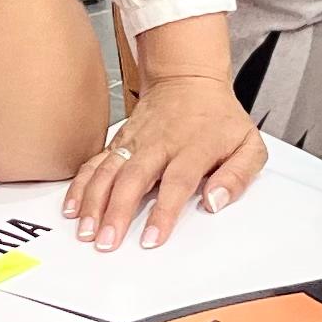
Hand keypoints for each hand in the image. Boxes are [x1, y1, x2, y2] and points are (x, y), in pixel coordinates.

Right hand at [66, 73, 264, 252]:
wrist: (189, 80)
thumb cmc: (219, 118)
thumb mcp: (249, 145)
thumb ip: (238, 176)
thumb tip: (216, 201)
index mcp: (194, 147)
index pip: (176, 182)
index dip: (163, 212)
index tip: (151, 237)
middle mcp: (160, 144)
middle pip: (134, 178)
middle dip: (117, 212)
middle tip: (107, 241)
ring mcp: (136, 142)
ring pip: (109, 171)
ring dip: (94, 202)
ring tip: (86, 230)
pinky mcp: (120, 142)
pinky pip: (96, 163)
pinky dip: (81, 185)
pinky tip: (72, 207)